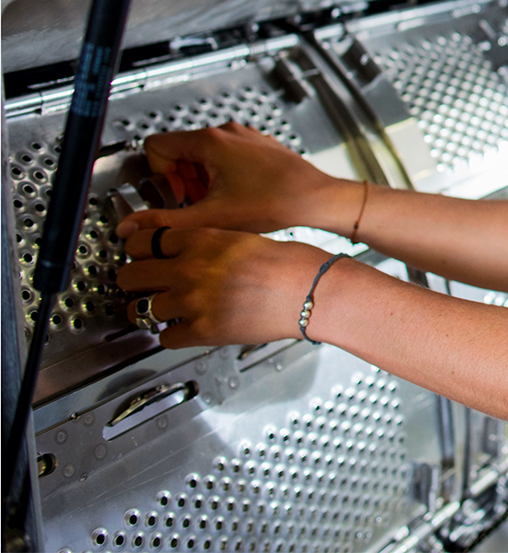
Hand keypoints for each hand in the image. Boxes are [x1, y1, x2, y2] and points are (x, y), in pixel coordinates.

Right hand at [115, 122, 358, 241]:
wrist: (316, 199)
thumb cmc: (274, 203)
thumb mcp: (210, 218)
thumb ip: (164, 223)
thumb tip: (131, 228)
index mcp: (209, 142)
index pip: (155, 146)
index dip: (160, 175)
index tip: (180, 195)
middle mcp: (226, 133)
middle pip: (179, 151)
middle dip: (182, 181)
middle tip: (199, 203)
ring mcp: (244, 137)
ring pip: (203, 155)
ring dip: (202, 180)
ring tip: (219, 203)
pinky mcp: (258, 146)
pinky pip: (226, 156)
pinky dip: (223, 176)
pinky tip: (238, 197)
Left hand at [118, 226, 334, 347]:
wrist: (310, 290)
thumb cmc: (288, 262)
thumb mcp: (242, 237)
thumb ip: (208, 244)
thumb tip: (185, 252)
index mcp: (200, 240)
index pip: (144, 241)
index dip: (139, 250)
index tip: (139, 255)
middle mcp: (190, 268)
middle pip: (129, 275)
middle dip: (132, 281)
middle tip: (138, 284)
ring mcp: (193, 301)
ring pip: (141, 309)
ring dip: (149, 310)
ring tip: (160, 309)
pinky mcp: (203, 331)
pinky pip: (165, 337)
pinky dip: (172, 334)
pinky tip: (184, 327)